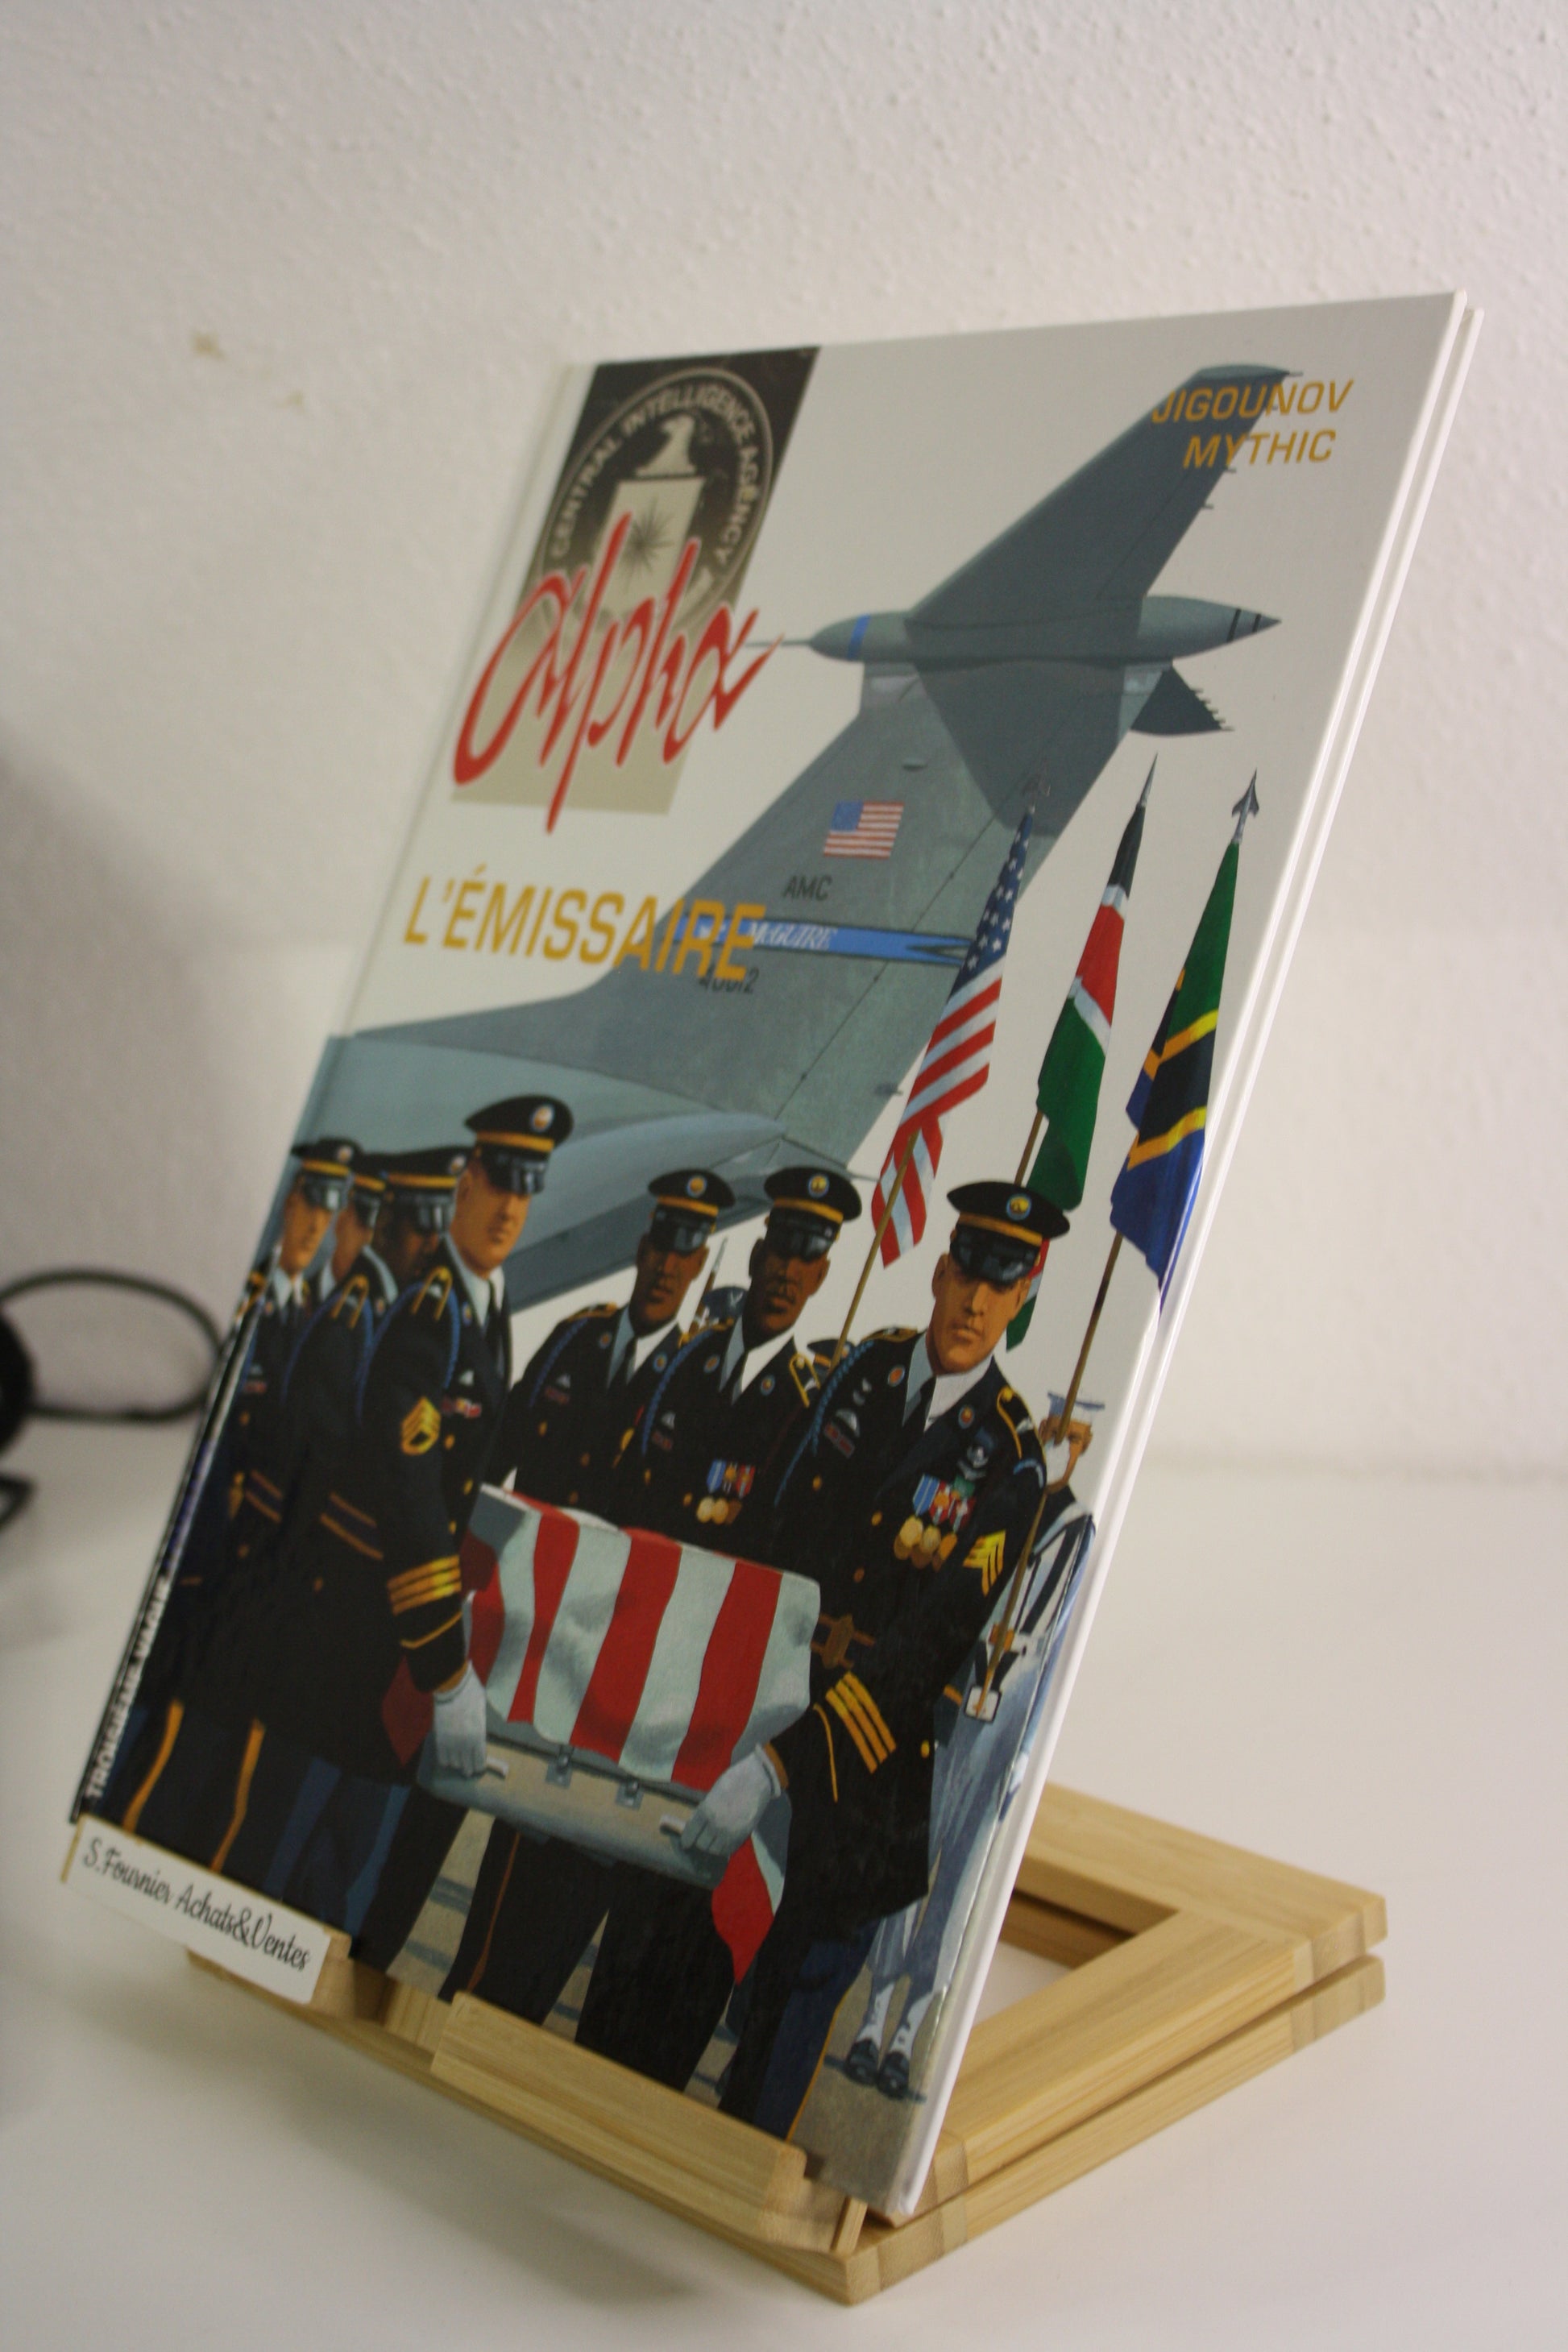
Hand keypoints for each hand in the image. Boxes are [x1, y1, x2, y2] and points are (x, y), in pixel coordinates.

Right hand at [432, 1662, 488, 1776]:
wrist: (453, 1686)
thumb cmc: (471, 1695)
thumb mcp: (482, 1712)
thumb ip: (480, 1728)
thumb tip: (478, 1739)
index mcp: (479, 1735)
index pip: (480, 1762)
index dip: (479, 1766)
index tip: (478, 1765)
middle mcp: (465, 1743)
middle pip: (467, 1767)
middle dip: (469, 1768)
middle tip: (468, 1767)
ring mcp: (451, 1741)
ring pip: (454, 1764)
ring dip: (457, 1762)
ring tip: (458, 1758)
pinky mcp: (439, 1738)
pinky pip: (442, 1759)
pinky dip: (445, 1759)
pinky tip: (448, 1755)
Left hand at [679, 1747, 780, 1858]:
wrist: (756, 1780)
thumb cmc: (732, 1782)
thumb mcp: (712, 1795)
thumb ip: (704, 1812)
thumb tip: (694, 1827)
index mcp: (707, 1811)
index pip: (691, 1833)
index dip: (686, 1839)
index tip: (685, 1843)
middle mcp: (718, 1825)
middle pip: (702, 1844)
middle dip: (699, 1840)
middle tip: (700, 1837)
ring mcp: (732, 1832)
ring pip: (715, 1850)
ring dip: (712, 1845)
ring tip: (712, 1839)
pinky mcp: (743, 1835)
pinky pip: (729, 1849)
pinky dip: (724, 1847)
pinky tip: (723, 1840)